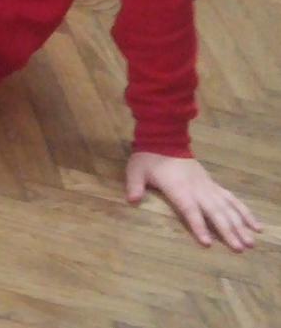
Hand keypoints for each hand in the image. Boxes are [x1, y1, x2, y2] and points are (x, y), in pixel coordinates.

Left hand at [126, 152, 262, 249]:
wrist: (165, 138)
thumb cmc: (149, 157)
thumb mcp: (136, 170)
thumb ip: (135, 185)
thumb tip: (131, 200)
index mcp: (179, 188)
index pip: (190, 210)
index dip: (198, 225)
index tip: (208, 243)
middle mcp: (197, 189)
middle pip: (215, 212)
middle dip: (227, 231)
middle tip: (240, 248)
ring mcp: (208, 186)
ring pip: (228, 207)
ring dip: (240, 224)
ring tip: (251, 242)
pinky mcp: (213, 184)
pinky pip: (232, 199)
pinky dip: (244, 212)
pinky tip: (255, 224)